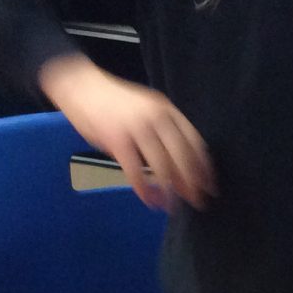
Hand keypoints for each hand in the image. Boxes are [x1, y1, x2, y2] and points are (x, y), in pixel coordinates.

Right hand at [39, 55, 215, 209]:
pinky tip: (150, 200)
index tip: (210, 185)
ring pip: (162, 167)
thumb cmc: (114, 102)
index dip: (204, 167)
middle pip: (183, 157)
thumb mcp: (147, 108)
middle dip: (193, 183)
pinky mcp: (117, 139)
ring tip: (174, 207)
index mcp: (167, 110)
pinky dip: (144, 189)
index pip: (194, 142)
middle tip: (198, 202)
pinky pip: (136, 171)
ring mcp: (137, 128)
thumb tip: (180, 164)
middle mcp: (157, 118)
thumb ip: (164, 130)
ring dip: (171, 191)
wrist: (81, 86)